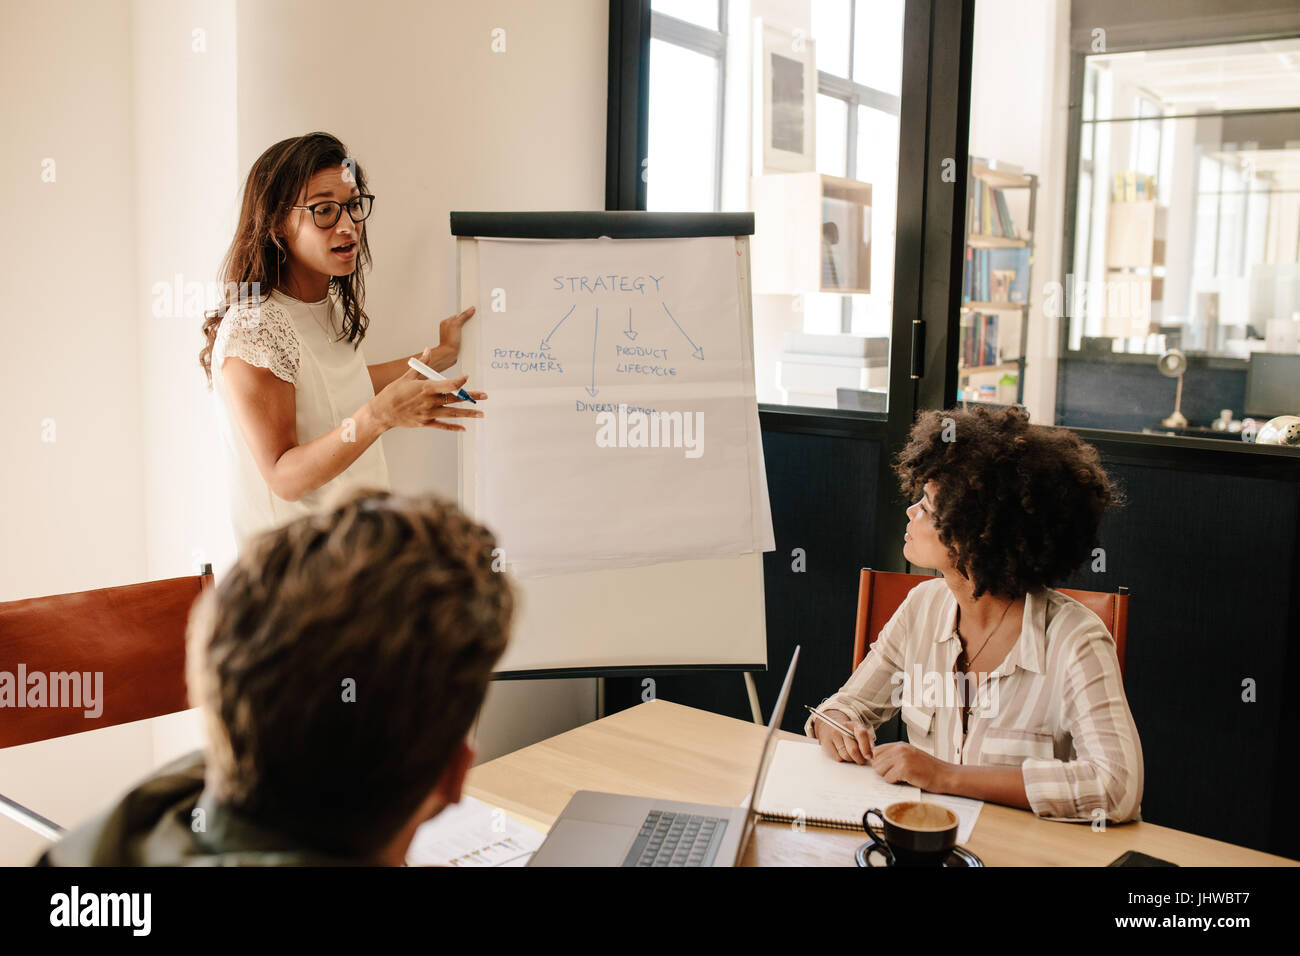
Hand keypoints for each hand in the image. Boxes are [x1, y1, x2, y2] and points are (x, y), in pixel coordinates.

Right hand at [370, 348, 486, 431]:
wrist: (381, 412)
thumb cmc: (393, 393)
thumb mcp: (406, 376)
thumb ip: (421, 364)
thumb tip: (427, 350)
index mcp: (426, 388)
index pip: (448, 385)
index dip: (460, 381)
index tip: (467, 377)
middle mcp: (429, 402)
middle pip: (454, 399)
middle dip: (471, 397)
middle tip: (484, 396)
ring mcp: (428, 414)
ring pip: (452, 413)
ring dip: (468, 413)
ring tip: (481, 413)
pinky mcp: (425, 423)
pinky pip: (443, 426)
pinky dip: (454, 427)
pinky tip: (464, 427)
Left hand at [436, 306, 475, 365]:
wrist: (448, 355)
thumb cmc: (448, 342)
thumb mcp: (456, 325)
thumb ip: (463, 316)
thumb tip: (470, 309)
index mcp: (447, 322)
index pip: (458, 315)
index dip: (465, 314)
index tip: (472, 313)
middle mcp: (449, 328)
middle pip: (462, 322)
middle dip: (467, 323)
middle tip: (471, 324)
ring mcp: (453, 335)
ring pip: (463, 330)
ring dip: (468, 332)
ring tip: (469, 333)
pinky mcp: (457, 341)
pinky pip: (464, 337)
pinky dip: (467, 338)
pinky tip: (468, 339)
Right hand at [813, 709, 873, 765]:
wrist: (830, 726)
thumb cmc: (849, 733)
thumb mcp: (859, 734)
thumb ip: (867, 743)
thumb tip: (871, 756)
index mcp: (854, 725)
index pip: (862, 734)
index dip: (866, 748)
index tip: (869, 757)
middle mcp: (843, 728)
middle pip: (853, 749)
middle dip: (860, 759)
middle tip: (862, 760)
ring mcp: (834, 735)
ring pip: (846, 756)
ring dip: (851, 760)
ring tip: (852, 755)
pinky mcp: (827, 743)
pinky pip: (838, 758)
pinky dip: (843, 759)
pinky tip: (843, 753)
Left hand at [870, 742, 949, 790]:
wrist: (946, 775)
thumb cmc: (930, 770)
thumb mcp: (911, 756)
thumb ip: (895, 757)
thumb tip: (877, 763)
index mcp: (900, 745)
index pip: (876, 751)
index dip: (879, 762)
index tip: (887, 769)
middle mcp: (899, 749)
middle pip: (876, 762)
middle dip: (883, 771)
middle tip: (898, 774)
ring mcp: (901, 757)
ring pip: (879, 770)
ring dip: (889, 777)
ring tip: (903, 777)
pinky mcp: (904, 768)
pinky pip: (888, 778)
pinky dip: (895, 782)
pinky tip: (907, 779)